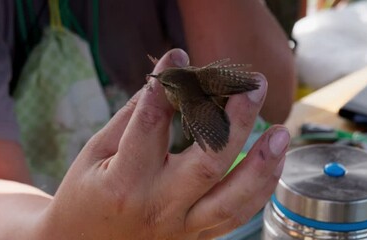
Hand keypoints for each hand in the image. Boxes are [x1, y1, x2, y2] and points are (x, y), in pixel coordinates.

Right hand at [39, 49, 288, 238]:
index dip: (168, 85)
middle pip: (208, 162)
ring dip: (262, 164)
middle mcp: (157, 207)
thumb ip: (130, 119)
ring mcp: (180, 227)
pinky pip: (234, 218)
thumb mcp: (95, 153)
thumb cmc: (84, 196)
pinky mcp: (194, 238)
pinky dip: (259, 191)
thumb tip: (165, 84)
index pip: (153, 124)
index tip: (179, 57)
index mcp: (124, 182)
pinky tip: (271, 165)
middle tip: (254, 87)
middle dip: (236, 120)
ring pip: (232, 199)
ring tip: (282, 132)